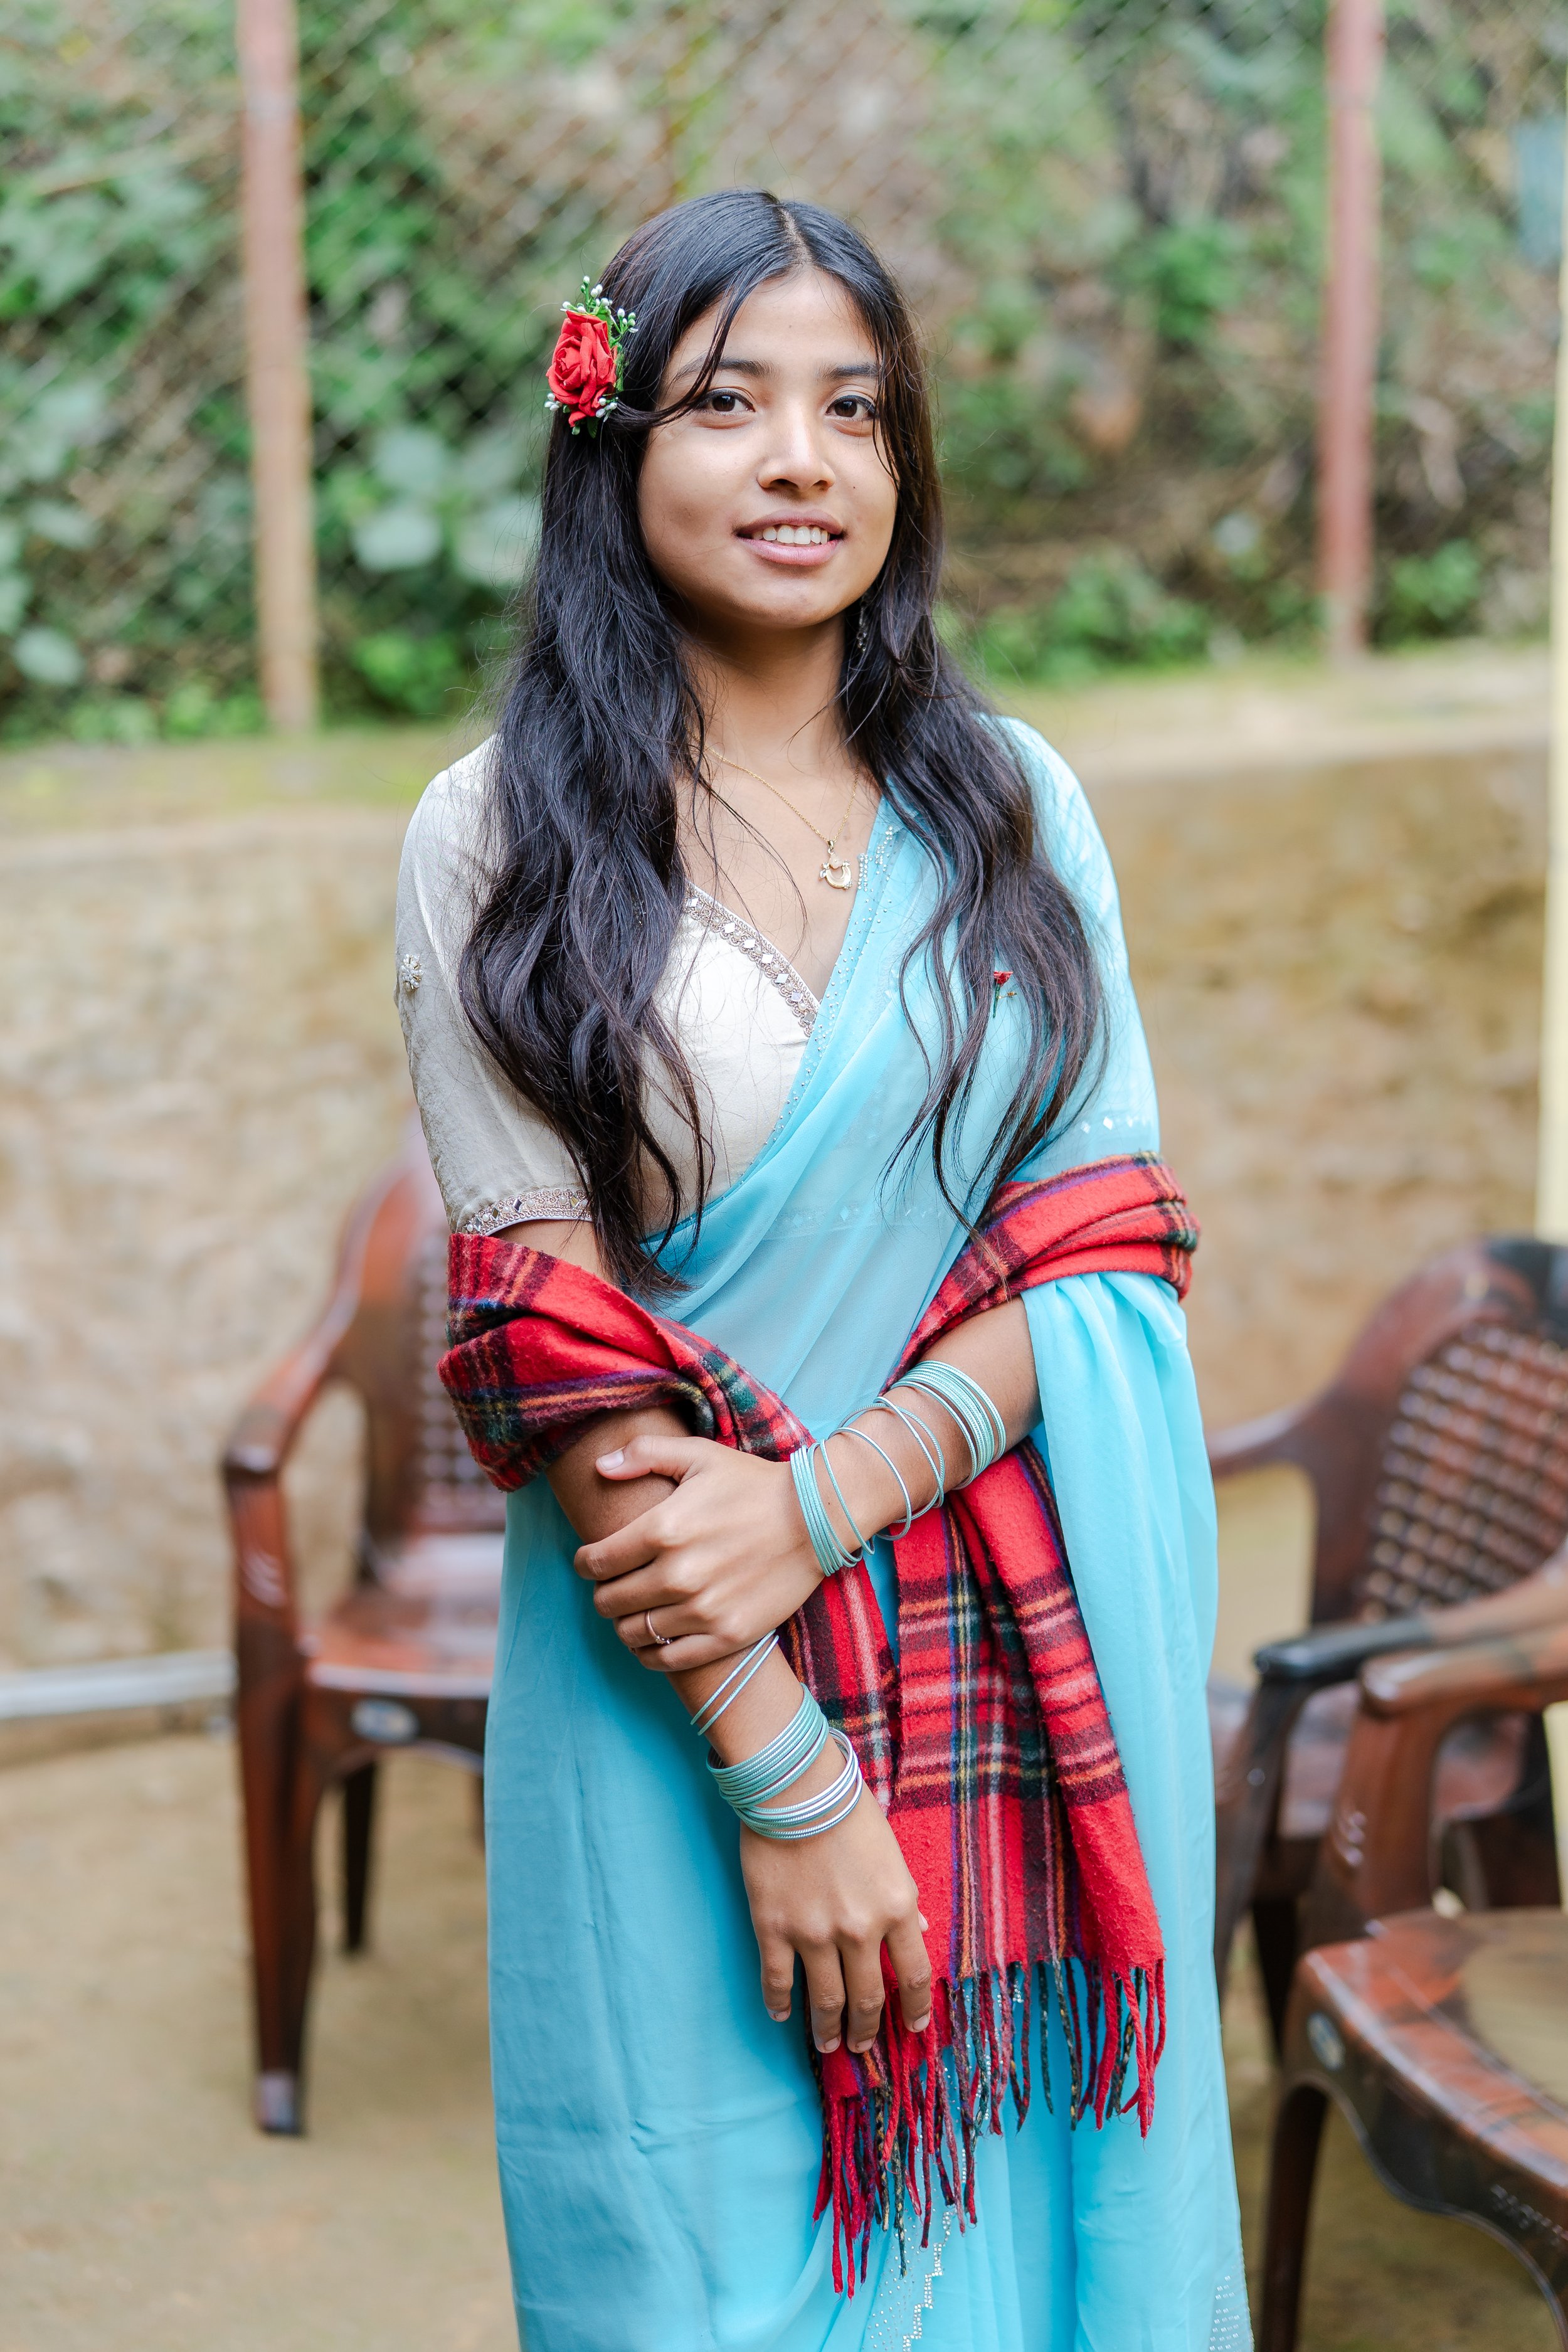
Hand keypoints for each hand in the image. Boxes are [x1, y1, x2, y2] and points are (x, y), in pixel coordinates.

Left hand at [573, 1432, 823, 1670]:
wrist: (814, 1518)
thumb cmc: (752, 1484)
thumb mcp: (698, 1455)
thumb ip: (643, 1454)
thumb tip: (599, 1467)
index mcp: (663, 1529)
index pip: (597, 1562)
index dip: (585, 1562)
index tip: (590, 1561)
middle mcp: (678, 1575)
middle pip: (609, 1601)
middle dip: (603, 1592)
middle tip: (612, 1584)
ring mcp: (703, 1610)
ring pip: (633, 1633)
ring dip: (624, 1623)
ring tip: (632, 1610)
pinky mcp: (727, 1634)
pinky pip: (668, 1660)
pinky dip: (650, 1654)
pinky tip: (651, 1640)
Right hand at [740, 1783, 931, 2052]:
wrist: (794, 1786)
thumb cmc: (847, 1810)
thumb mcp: (891, 1854)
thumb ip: (902, 1900)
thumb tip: (919, 1932)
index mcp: (896, 1907)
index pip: (914, 1974)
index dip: (914, 2008)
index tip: (911, 2028)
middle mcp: (859, 1929)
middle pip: (867, 1998)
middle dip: (865, 2029)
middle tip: (860, 2046)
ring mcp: (814, 1933)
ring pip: (825, 2000)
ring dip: (827, 2029)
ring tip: (827, 2044)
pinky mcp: (774, 1928)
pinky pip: (778, 1980)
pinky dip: (780, 2004)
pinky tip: (782, 2015)